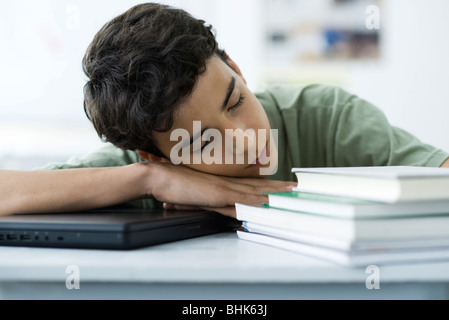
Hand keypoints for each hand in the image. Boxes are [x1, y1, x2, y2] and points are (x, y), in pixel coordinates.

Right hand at [145, 162, 295, 217]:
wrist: (159, 178)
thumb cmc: (175, 185)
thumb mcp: (197, 194)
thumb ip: (211, 200)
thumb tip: (225, 208)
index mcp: (224, 182)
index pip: (253, 184)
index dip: (271, 185)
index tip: (285, 186)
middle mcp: (228, 183)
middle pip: (260, 186)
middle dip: (280, 188)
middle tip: (298, 189)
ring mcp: (224, 188)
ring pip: (255, 192)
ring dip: (274, 193)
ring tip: (292, 194)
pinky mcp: (217, 194)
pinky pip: (241, 200)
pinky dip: (257, 202)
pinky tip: (269, 205)